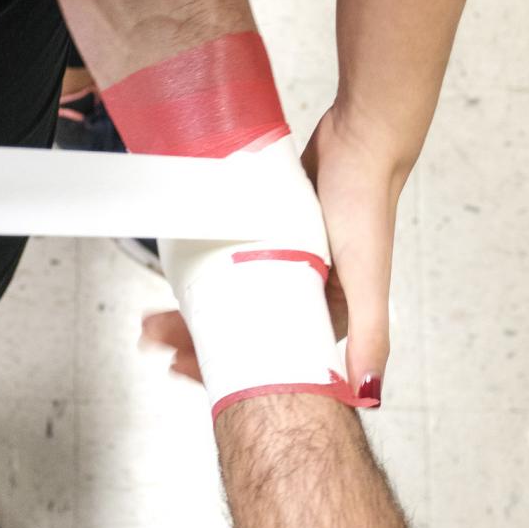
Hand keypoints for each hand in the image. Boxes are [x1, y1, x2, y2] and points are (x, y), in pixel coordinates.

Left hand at [141, 104, 406, 404]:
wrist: (360, 136)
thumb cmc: (367, 201)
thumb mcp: (368, 276)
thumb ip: (371, 334)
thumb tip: (368, 391)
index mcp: (331, 314)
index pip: (271, 356)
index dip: (226, 369)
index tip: (183, 369)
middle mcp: (310, 293)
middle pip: (245, 329)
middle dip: (200, 340)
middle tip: (156, 339)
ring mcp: (290, 262)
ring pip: (235, 296)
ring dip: (198, 307)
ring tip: (157, 314)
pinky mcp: (277, 233)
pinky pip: (236, 260)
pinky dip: (209, 269)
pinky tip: (183, 274)